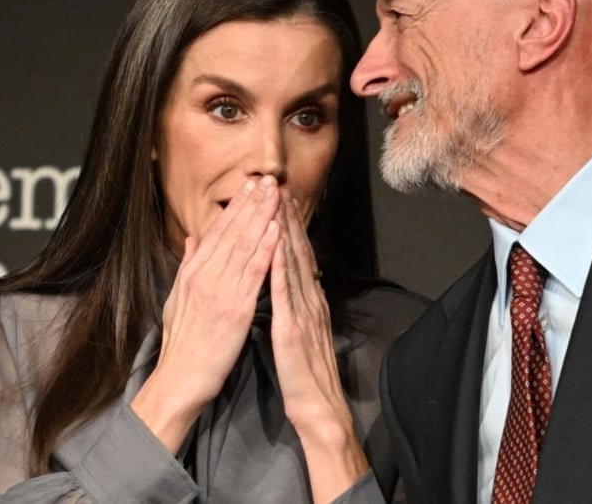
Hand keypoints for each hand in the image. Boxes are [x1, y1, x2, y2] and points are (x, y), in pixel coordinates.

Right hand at [131, 176, 281, 452]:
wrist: (180, 378)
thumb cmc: (182, 344)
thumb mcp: (176, 299)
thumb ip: (187, 268)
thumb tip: (192, 241)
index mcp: (193, 273)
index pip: (217, 232)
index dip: (235, 207)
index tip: (249, 186)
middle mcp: (205, 276)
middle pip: (232, 232)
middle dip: (252, 203)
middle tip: (268, 179)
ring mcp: (220, 290)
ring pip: (244, 245)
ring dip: (262, 216)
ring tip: (275, 194)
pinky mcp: (235, 308)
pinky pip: (253, 273)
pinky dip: (265, 249)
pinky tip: (276, 230)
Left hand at [270, 192, 368, 501]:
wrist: (318, 406)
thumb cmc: (304, 373)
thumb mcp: (298, 329)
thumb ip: (292, 303)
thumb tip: (285, 280)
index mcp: (307, 299)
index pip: (296, 255)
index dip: (287, 224)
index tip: (278, 197)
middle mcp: (309, 299)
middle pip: (296, 251)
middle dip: (285, 217)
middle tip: (277, 186)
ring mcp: (303, 311)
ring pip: (292, 264)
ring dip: (284, 232)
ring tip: (276, 203)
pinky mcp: (294, 328)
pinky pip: (285, 294)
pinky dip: (280, 268)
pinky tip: (273, 248)